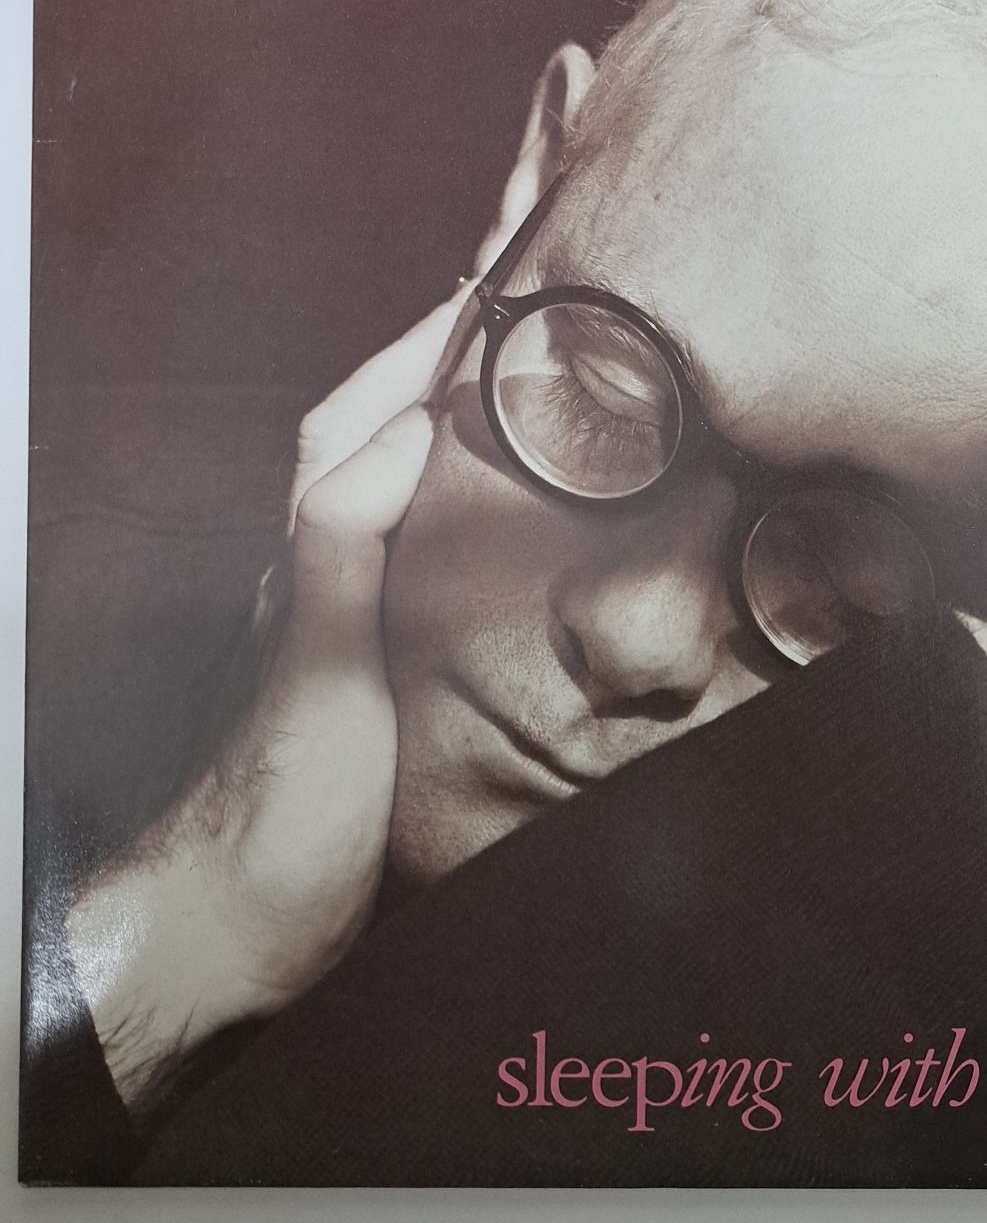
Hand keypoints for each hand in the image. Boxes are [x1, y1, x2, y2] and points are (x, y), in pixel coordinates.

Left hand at [65, 290, 463, 1114]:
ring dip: (442, 436)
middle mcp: (318, 579)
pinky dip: (450, 517)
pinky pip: (413, 564)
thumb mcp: (320, 670)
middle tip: (510, 329)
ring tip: (517, 404)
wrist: (234, 928)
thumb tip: (412, 432)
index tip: (486, 294)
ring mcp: (339, 626)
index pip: (355, 428)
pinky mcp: (368, 678)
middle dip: (428, 373)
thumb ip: (349, 547)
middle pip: (367, 447)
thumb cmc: (274, 810)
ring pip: (390, 501)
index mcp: (308, 562)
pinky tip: (497, 529)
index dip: (413, 354)